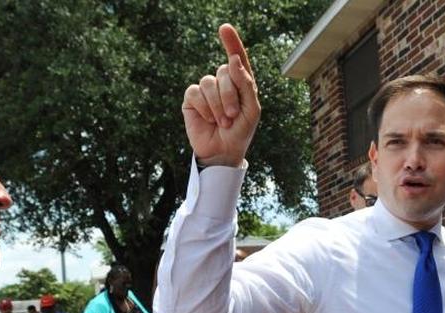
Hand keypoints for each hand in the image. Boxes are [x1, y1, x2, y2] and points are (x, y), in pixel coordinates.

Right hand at [181, 24, 259, 166]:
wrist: (223, 152)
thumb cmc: (241, 132)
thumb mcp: (252, 109)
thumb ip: (246, 84)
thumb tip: (232, 59)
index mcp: (240, 82)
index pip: (237, 58)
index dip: (231, 42)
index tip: (224, 28)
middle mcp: (223, 82)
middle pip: (225, 70)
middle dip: (230, 95)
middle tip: (232, 116)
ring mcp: (206, 90)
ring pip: (209, 82)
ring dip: (218, 104)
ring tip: (222, 121)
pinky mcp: (192, 100)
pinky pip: (195, 93)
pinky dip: (204, 108)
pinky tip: (208, 120)